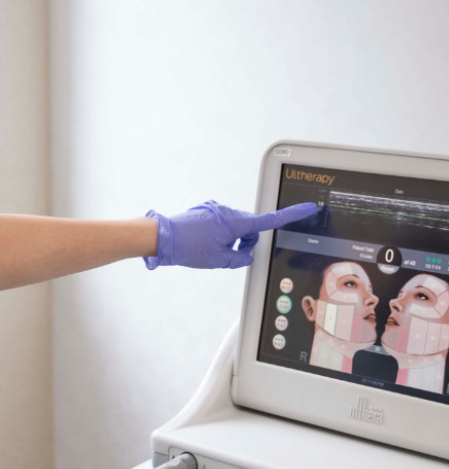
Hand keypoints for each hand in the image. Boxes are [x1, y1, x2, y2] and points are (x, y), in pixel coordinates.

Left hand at [143, 200, 317, 269]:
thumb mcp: (219, 260)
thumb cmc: (188, 247)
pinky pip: (219, 223)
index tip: (307, 207)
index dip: (290, 215)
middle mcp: (227, 211)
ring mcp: (214, 209)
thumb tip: (244, 255)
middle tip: (228, 255)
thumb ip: (239, 259)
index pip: (269, 219)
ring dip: (230, 239)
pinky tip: (203, 243)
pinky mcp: (204, 211)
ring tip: (210, 250)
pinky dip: (218, 234)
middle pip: (249, 227)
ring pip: (233, 226)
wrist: (161, 237)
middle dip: (244, 241)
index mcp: (235, 221)